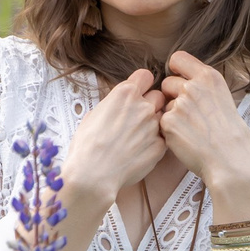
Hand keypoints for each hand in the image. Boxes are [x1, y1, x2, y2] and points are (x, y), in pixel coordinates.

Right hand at [58, 69, 163, 216]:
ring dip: (153, 124)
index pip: (145, 76)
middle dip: (151, 104)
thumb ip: (112, 105)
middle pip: (158, 96)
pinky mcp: (160, 146)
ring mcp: (154, 126)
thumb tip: (116, 107)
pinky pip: (162, 139)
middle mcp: (143, 106)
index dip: (142, 84)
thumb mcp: (93, 114)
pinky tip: (139, 152)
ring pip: (162, 118)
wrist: (93, 175)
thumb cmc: (87, 146)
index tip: (140, 92)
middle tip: (139, 118)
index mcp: (124, 94)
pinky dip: (154, 144)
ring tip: (137, 138)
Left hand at [159, 52, 249, 210]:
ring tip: (192, 130)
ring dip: (172, 115)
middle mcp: (193, 86)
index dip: (175, 71)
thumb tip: (183, 81)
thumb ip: (202, 87)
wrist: (231, 159)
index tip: (179, 81)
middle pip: (167, 83)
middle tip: (190, 114)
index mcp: (209, 77)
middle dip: (173, 96)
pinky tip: (186, 139)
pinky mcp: (168, 122)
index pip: (177, 58)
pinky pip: (162, 122)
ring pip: (165, 105)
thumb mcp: (223, 97)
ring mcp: (179, 104)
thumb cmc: (230, 133)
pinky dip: (170, 131)